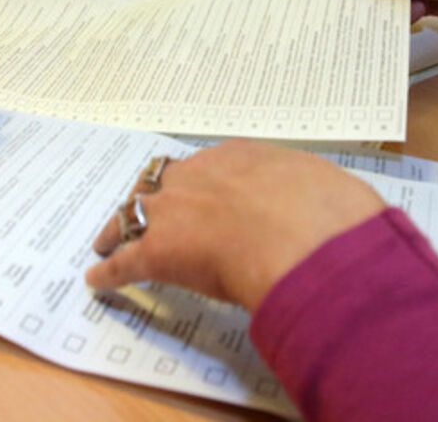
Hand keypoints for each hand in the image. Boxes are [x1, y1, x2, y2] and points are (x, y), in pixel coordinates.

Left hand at [86, 140, 384, 310]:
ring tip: (107, 239)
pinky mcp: (158, 251)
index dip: (202, 183)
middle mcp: (202, 173)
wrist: (300, 236)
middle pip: (164, 179)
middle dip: (153, 196)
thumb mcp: (328, 190)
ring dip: (122, 226)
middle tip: (147, 211)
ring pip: (135, 212)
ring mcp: (175, 209)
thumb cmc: (326, 212)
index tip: (203, 195)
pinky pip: (125, 260)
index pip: (211, 166)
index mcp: (244, 156)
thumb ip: (319, 197)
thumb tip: (339, 209)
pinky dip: (110, 271)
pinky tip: (99, 281)